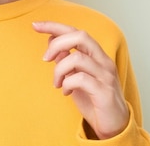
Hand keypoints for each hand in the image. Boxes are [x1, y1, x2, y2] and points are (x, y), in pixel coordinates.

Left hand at [32, 21, 128, 139]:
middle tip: (45, 59)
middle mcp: (103, 61)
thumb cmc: (93, 99)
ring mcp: (105, 75)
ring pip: (77, 58)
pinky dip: (67, 83)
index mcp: (96, 55)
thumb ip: (66, 59)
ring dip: (59, 69)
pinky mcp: (104, 91)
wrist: (114, 125)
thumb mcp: (76, 76)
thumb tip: (52, 42)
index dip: (54, 26)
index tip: (35, 25)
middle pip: (80, 36)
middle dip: (57, 44)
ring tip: (56, 83)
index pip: (75, 31)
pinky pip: (80, 79)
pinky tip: (65, 92)